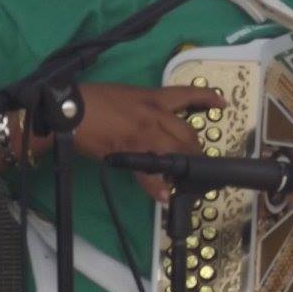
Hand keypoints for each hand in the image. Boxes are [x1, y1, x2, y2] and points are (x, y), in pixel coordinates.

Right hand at [75, 83, 225, 202]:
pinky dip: (158, 189)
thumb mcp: (127, 94)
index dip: (207, 98)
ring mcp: (145, 135)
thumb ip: (145, 105)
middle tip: (197, 159)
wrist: (71, 109)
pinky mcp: (131, 152)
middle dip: (195, 149)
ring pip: (176, 154)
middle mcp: (155, 115)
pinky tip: (165, 197)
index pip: (187, 94)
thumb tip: (153, 119)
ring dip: (183, 168)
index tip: (221, 103)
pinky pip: (149, 174)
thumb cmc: (95, 98)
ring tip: (185, 180)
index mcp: (154, 97)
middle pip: (187, 134)